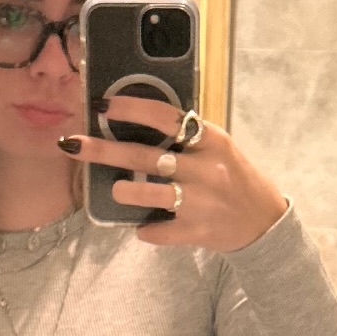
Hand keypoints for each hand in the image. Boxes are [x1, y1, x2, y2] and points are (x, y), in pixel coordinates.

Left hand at [61, 97, 287, 252]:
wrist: (264, 223)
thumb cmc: (235, 178)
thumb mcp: (218, 149)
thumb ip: (186, 138)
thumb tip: (134, 122)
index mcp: (211, 140)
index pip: (165, 117)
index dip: (130, 108)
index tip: (102, 104)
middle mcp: (205, 169)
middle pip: (144, 156)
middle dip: (103, 150)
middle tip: (72, 144)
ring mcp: (200, 202)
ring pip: (148, 194)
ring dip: (124, 191)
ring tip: (116, 190)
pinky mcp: (196, 231)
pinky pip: (158, 231)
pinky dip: (147, 229)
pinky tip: (144, 226)